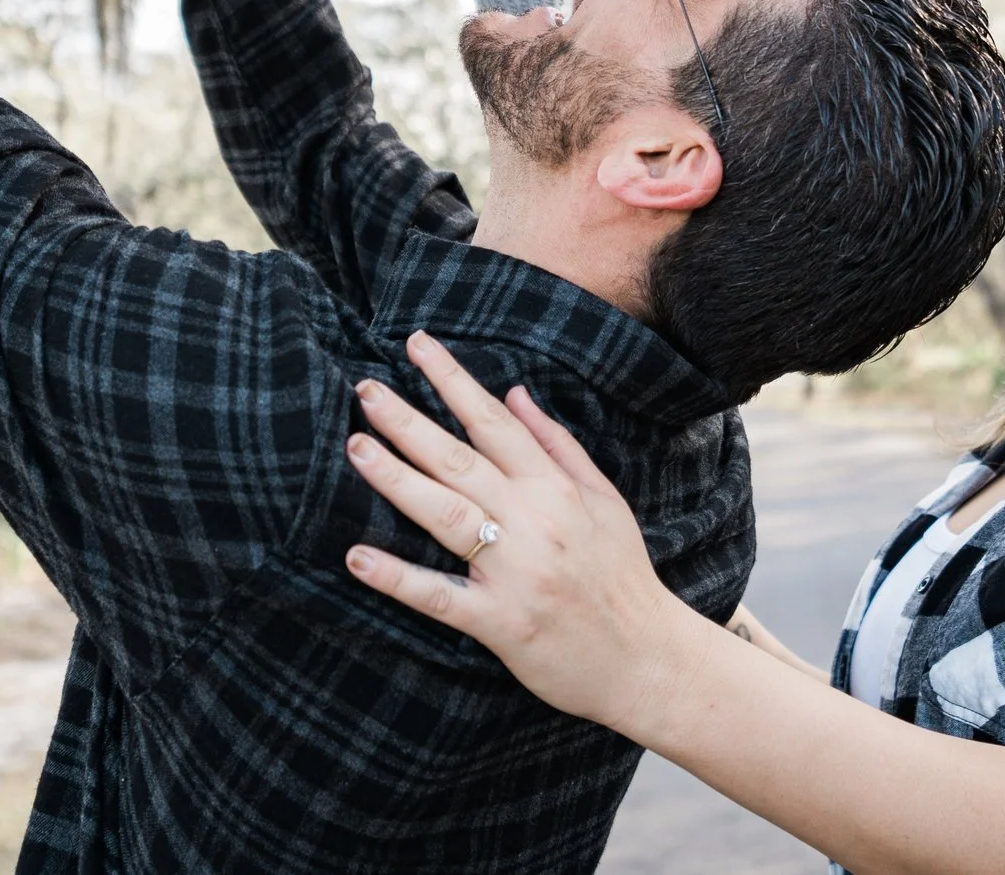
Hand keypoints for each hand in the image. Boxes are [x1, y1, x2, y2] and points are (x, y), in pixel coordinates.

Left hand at [342, 331, 711, 736]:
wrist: (648, 660)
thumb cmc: (623, 576)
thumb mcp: (604, 500)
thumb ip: (558, 446)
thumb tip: (516, 393)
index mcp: (556, 489)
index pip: (495, 422)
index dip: (453, 381)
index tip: (416, 345)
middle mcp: (534, 521)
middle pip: (460, 460)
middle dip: (409, 421)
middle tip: (364, 390)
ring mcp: (515, 572)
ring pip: (447, 514)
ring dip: (397, 479)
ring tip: (356, 448)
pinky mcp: (500, 622)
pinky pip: (440, 596)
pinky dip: (397, 577)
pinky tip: (357, 556)